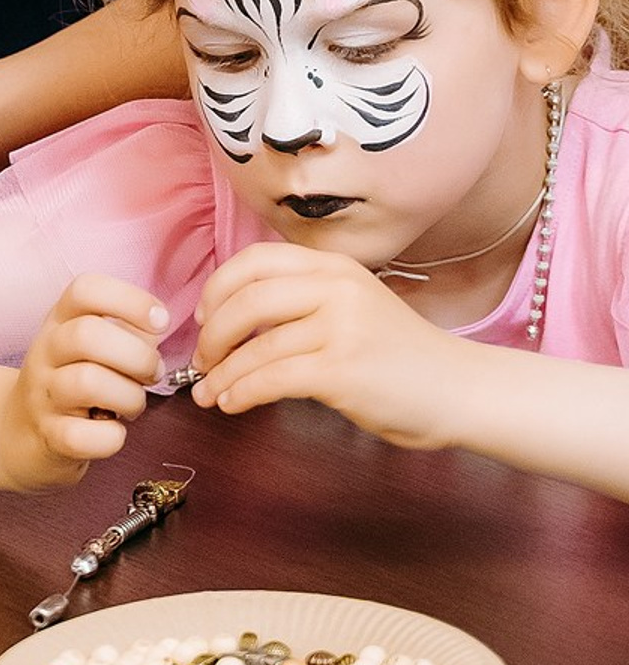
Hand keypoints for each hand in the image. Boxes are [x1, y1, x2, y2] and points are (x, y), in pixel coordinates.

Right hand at [0, 275, 167, 489]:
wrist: (19, 428)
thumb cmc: (72, 381)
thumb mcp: (88, 345)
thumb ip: (126, 332)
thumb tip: (156, 328)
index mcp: (59, 320)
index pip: (85, 290)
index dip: (129, 300)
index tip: (160, 321)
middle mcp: (46, 350)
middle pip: (87, 334)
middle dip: (137, 356)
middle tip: (153, 374)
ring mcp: (43, 393)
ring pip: (87, 383)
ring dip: (129, 397)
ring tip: (133, 404)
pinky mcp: (48, 435)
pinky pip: (83, 436)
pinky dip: (111, 437)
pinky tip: (113, 432)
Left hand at [191, 242, 459, 445]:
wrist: (463, 391)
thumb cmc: (402, 357)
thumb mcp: (354, 306)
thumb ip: (305, 301)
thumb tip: (233, 319)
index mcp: (334, 266)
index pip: (255, 261)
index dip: (219, 287)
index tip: (203, 316)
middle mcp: (336, 288)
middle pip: (246, 299)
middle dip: (212, 333)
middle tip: (201, 359)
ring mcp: (340, 327)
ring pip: (256, 345)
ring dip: (223, 372)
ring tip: (208, 392)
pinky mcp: (342, 370)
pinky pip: (273, 378)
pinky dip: (243, 391)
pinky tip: (232, 404)